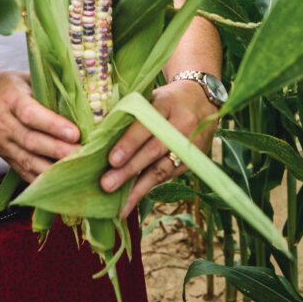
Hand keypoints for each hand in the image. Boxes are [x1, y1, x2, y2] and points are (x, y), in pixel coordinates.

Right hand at [0, 70, 79, 182]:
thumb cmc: (2, 86)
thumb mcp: (22, 78)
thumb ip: (47, 88)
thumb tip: (80, 99)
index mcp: (9, 99)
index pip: (30, 114)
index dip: (52, 124)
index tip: (75, 132)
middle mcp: (3, 124)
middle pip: (31, 141)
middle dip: (59, 151)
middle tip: (84, 154)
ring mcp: (2, 144)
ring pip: (28, 161)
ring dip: (53, 170)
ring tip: (77, 171)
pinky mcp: (5, 158)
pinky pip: (23, 173)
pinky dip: (41, 180)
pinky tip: (60, 185)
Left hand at [100, 79, 217, 217]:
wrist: (203, 101)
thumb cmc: (166, 100)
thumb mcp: (151, 97)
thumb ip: (131, 113)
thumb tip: (99, 138)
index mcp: (166, 103)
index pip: (146, 123)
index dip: (129, 142)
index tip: (112, 159)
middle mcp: (182, 124)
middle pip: (154, 150)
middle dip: (129, 169)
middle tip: (107, 185)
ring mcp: (189, 144)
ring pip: (163, 168)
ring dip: (139, 188)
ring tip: (119, 204)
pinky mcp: (194, 160)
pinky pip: (168, 176)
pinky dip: (149, 187)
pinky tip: (132, 199)